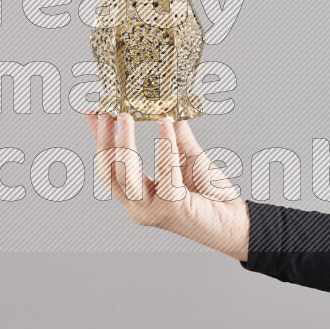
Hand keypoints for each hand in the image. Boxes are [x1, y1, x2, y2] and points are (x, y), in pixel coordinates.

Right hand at [84, 111, 249, 260]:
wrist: (235, 220)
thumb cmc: (210, 193)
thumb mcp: (186, 158)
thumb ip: (173, 136)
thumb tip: (162, 108)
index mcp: (137, 196)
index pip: (109, 166)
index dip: (100, 139)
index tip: (94, 112)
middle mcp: (139, 207)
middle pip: (109, 172)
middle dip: (104, 140)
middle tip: (108, 112)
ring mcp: (153, 210)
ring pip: (125, 176)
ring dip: (124, 142)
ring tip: (126, 116)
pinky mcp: (173, 208)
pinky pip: (164, 172)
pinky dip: (164, 145)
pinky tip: (166, 122)